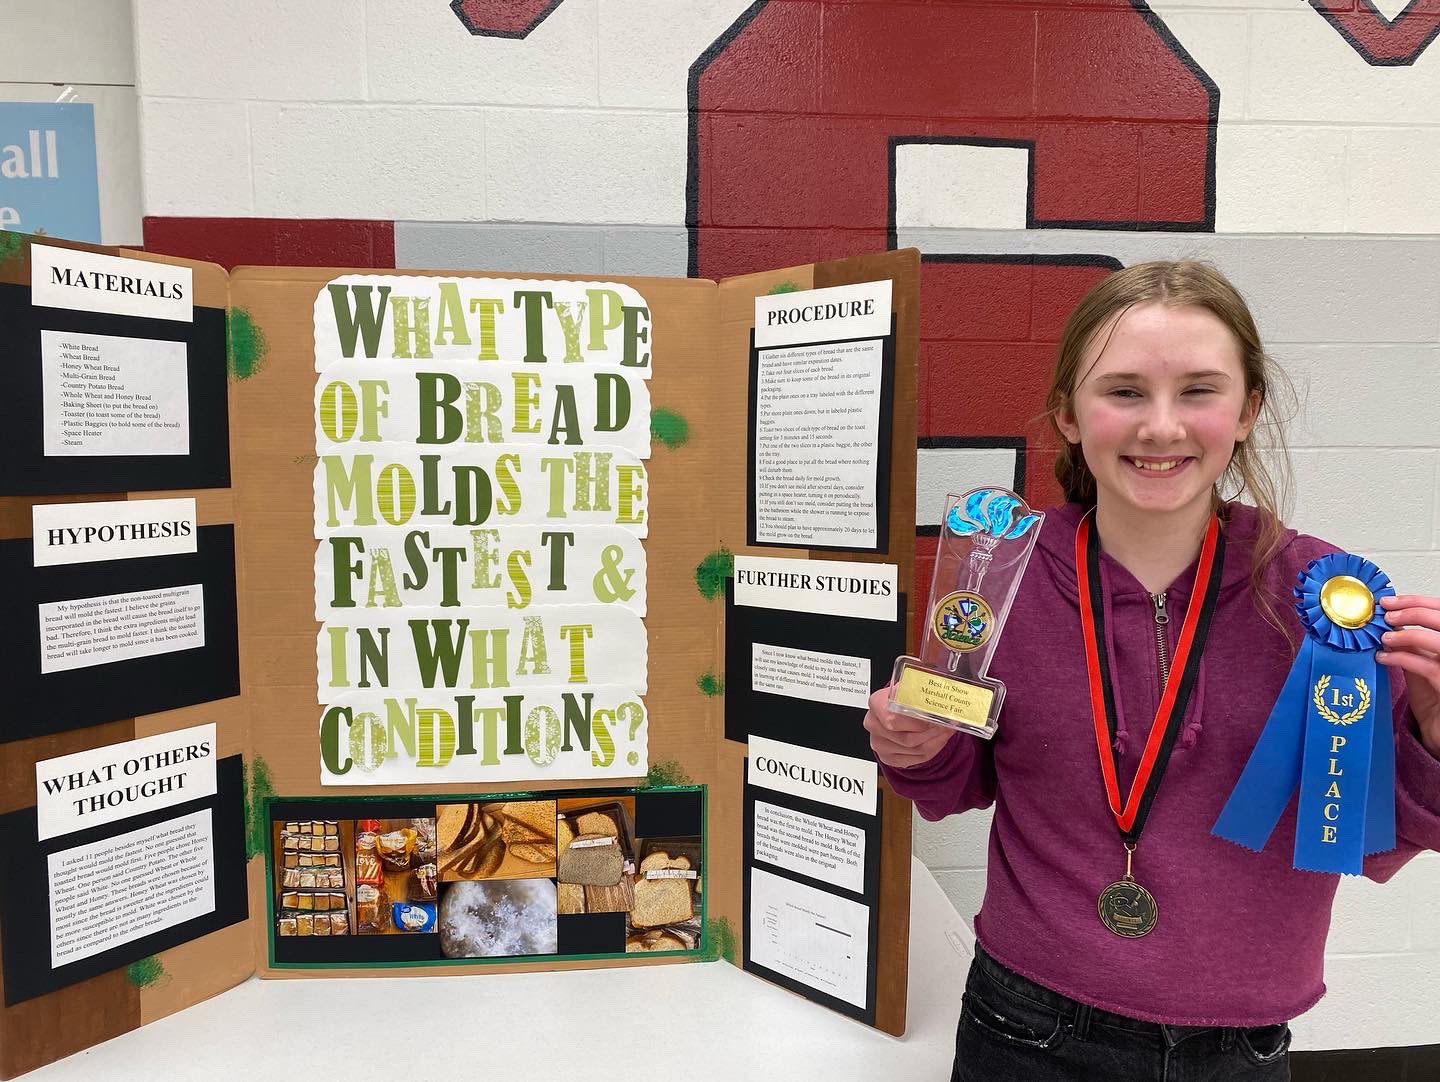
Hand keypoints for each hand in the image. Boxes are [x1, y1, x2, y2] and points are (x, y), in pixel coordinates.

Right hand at [863, 686, 954, 768]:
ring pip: (914, 749)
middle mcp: (874, 724)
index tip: (935, 718)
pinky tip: (939, 739)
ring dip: (935, 741)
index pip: (894, 720)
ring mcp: (879, 743)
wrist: (897, 710)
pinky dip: (932, 749)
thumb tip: (939, 689)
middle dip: (932, 732)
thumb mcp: (911, 686)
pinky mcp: (888, 757)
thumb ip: (921, 688)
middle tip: (948, 725)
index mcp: (877, 704)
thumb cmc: (904, 698)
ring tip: (947, 730)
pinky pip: (915, 758)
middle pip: (907, 737)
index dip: (917, 722)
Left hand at [1379, 594, 1439, 758]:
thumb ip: (1412, 642)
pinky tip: (1382, 658)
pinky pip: (1427, 667)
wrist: (1439, 728)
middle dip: (1413, 611)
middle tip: (1385, 614)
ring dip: (1408, 635)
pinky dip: (1401, 658)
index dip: (1418, 602)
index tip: (1390, 602)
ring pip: (1438, 641)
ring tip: (1385, 637)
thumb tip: (1389, 620)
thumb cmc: (1433, 695)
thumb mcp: (1422, 661)